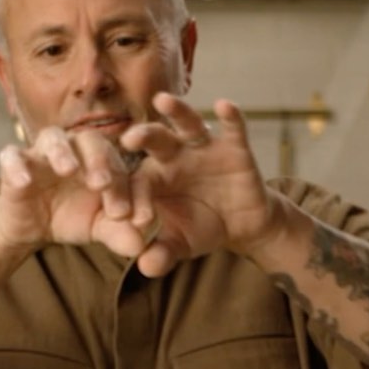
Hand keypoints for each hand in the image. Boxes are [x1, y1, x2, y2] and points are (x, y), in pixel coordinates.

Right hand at [0, 126, 154, 259]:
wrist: (33, 227)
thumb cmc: (73, 217)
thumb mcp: (98, 228)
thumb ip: (119, 232)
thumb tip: (139, 246)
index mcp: (103, 159)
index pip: (121, 166)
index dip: (130, 190)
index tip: (139, 218)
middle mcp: (75, 148)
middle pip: (90, 140)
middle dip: (99, 161)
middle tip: (104, 185)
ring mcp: (43, 153)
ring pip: (53, 138)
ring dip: (61, 152)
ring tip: (68, 170)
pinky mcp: (14, 162)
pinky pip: (12, 156)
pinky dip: (17, 166)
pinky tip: (24, 181)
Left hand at [122, 94, 282, 276]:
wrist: (242, 225)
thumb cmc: (202, 229)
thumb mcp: (181, 244)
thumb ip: (162, 254)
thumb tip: (145, 268)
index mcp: (155, 176)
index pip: (138, 181)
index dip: (134, 198)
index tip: (130, 218)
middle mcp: (176, 155)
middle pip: (155, 140)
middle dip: (141, 136)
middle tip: (127, 138)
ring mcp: (204, 148)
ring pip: (188, 124)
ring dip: (177, 111)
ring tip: (163, 100)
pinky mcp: (234, 147)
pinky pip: (232, 128)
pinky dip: (230, 117)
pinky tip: (224, 106)